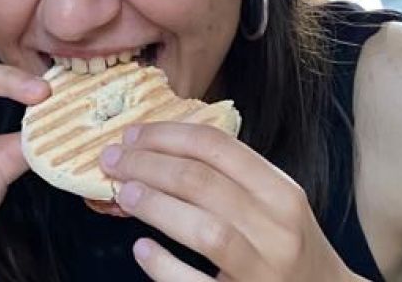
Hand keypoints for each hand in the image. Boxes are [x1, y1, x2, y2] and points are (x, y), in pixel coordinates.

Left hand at [99, 123, 357, 280]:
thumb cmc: (288, 250)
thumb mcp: (273, 206)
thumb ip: (227, 180)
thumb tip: (155, 151)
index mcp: (282, 193)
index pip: (218, 148)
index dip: (166, 135)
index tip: (131, 134)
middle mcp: (278, 230)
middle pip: (202, 183)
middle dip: (148, 165)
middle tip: (112, 160)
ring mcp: (264, 271)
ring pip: (205, 231)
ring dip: (156, 207)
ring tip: (123, 194)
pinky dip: (165, 266)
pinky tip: (142, 250)